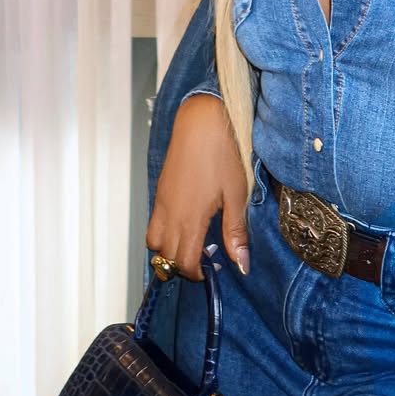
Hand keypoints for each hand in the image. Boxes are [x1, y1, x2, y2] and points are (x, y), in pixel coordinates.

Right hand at [146, 93, 249, 279]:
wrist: (202, 120)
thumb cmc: (222, 153)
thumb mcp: (237, 194)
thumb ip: (235, 231)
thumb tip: (241, 264)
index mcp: (189, 220)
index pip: (183, 264)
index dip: (196, 275)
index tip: (211, 272)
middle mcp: (169, 214)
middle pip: (164, 258)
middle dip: (181, 267)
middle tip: (203, 260)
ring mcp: (161, 202)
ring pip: (153, 242)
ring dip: (167, 251)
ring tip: (191, 243)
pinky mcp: (160, 190)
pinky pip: (153, 222)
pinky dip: (163, 233)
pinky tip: (185, 221)